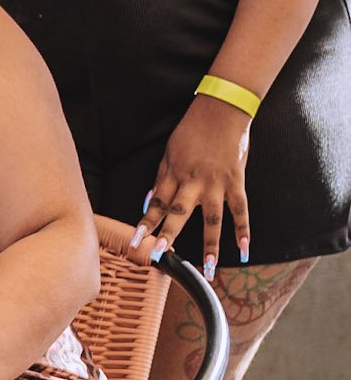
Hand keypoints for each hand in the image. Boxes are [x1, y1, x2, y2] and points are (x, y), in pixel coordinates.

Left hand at [129, 96, 252, 278]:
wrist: (222, 110)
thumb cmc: (193, 129)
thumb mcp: (169, 150)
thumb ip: (161, 177)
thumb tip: (148, 201)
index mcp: (173, 173)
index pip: (155, 203)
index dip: (145, 223)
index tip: (135, 242)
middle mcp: (193, 181)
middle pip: (179, 212)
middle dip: (168, 235)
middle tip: (160, 256)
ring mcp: (216, 183)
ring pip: (212, 218)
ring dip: (210, 245)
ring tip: (208, 269)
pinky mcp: (236, 181)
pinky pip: (240, 209)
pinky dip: (243, 229)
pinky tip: (244, 249)